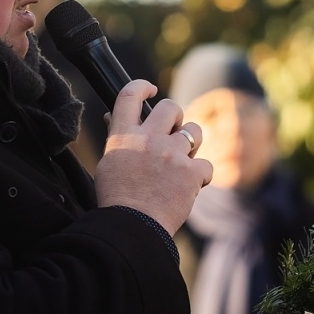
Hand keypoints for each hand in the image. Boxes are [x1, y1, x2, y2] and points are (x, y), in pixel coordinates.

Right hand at [94, 80, 210, 234]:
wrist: (132, 227)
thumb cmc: (116, 198)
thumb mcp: (108, 163)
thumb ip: (116, 137)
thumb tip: (113, 116)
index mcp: (123, 135)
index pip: (130, 94)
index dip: (142, 86)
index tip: (150, 90)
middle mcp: (148, 138)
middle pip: (170, 107)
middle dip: (174, 117)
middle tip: (171, 132)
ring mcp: (172, 154)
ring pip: (194, 131)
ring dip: (191, 143)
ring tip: (181, 160)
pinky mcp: (191, 172)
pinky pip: (205, 164)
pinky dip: (200, 175)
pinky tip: (189, 186)